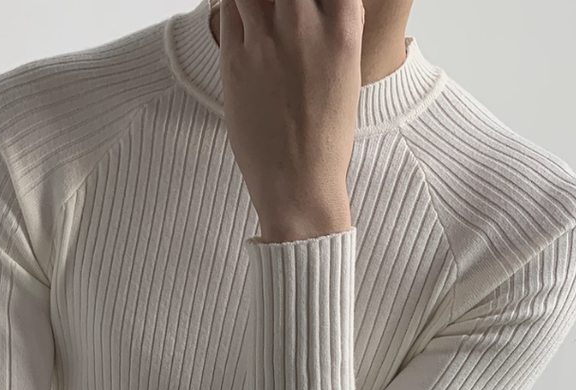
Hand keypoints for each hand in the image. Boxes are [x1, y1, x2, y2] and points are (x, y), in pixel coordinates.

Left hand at [218, 0, 363, 232]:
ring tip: (256, 11)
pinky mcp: (235, 58)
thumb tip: (328, 6)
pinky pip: (227, 8)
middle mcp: (304, 23)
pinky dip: (233, 7)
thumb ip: (338, 27)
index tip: (306, 4)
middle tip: (276, 10)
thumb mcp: (348, 72)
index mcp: (343, 25)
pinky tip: (240, 17)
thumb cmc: (326, 137)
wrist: (300, 185)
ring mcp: (267, 39)